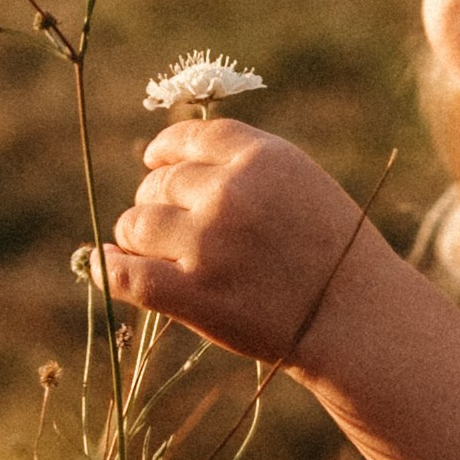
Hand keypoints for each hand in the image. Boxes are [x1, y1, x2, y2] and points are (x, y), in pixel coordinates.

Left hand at [103, 116, 377, 365]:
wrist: (361, 320)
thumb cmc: (339, 254)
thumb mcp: (303, 185)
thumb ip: (248, 167)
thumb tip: (176, 163)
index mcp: (262, 158)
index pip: (191, 138)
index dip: (166, 149)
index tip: (154, 161)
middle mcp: (231, 193)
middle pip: (160, 183)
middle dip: (155, 200)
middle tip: (165, 223)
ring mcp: (207, 244)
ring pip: (136, 224)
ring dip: (135, 235)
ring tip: (148, 249)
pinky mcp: (192, 294)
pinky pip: (127, 274)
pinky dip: (106, 267)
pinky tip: (99, 262)